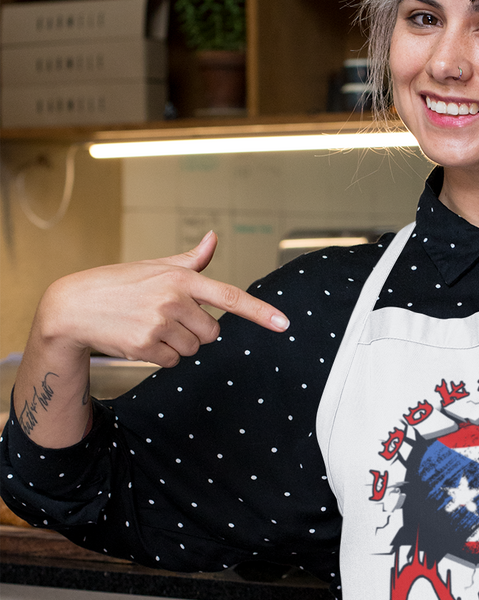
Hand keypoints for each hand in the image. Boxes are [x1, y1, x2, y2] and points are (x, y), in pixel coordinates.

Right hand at [38, 231, 288, 367]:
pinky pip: (174, 361)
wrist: (74, 306)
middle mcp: (173, 300)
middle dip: (197, 331)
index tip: (283, 323)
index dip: (260, 312)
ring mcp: (159, 324)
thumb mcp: (155, 266)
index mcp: (180, 278)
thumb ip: (191, 260)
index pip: (229, 296)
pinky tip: (142, 339)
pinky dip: (162, 356)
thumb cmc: (119, 284)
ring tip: (150, 326)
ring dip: (178, 344)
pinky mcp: (145, 346)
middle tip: (169, 319)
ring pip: (194, 349)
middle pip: (213, 333)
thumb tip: (214, 239)